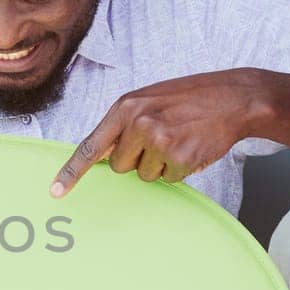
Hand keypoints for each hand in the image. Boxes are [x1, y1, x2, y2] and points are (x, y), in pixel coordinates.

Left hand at [51, 68, 269, 193]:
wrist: (232, 98)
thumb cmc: (188, 98)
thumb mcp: (147, 100)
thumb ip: (122, 123)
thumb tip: (99, 155)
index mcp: (125, 107)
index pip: (90, 146)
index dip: (72, 172)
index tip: (56, 192)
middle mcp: (138, 124)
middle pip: (119, 166)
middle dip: (137, 159)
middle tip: (160, 138)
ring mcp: (159, 141)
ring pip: (144, 175)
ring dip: (160, 164)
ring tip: (179, 138)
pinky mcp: (179, 158)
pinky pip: (168, 179)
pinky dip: (179, 169)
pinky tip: (191, 146)